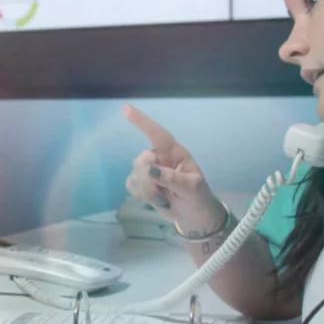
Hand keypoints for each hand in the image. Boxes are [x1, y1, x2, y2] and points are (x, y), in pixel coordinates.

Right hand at [122, 105, 226, 234]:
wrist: (192, 214)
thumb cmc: (197, 196)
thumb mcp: (192, 188)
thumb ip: (173, 179)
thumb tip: (151, 170)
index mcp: (174, 153)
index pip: (157, 134)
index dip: (142, 121)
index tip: (126, 109)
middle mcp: (159, 156)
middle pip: (141, 161)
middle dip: (149, 181)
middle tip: (163, 195)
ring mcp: (148, 169)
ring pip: (135, 175)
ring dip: (148, 191)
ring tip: (164, 198)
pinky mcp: (140, 181)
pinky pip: (131, 184)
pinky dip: (142, 195)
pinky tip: (156, 199)